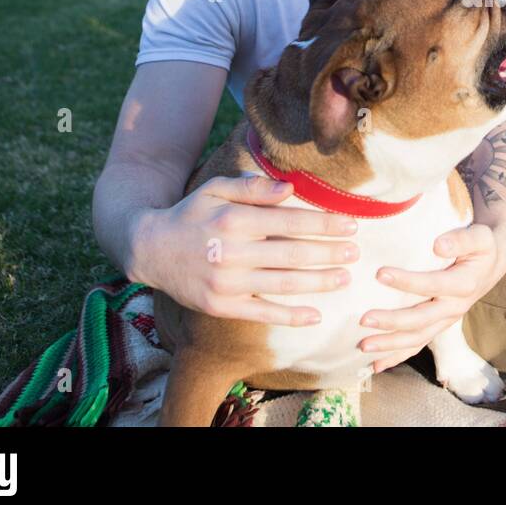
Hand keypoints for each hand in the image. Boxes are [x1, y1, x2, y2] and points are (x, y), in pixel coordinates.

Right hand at [128, 174, 360, 325]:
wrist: (149, 249)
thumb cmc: (191, 214)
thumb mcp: (215, 189)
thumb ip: (252, 188)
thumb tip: (291, 189)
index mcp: (233, 221)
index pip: (289, 222)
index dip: (323, 224)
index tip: (350, 224)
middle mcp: (230, 253)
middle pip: (291, 254)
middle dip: (328, 253)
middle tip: (356, 252)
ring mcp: (226, 283)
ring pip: (282, 284)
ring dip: (318, 283)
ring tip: (344, 278)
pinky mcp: (221, 306)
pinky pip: (261, 313)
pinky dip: (290, 316)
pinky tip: (315, 315)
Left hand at [356, 221, 505, 372]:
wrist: (491, 264)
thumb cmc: (480, 246)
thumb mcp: (479, 237)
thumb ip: (461, 239)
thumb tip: (438, 245)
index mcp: (463, 285)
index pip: (433, 285)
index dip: (408, 282)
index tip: (380, 273)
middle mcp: (454, 307)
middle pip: (421, 319)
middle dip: (392, 321)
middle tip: (364, 319)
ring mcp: (445, 320)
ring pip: (417, 338)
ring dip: (390, 345)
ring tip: (363, 346)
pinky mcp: (438, 326)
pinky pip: (417, 345)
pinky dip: (396, 356)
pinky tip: (376, 364)